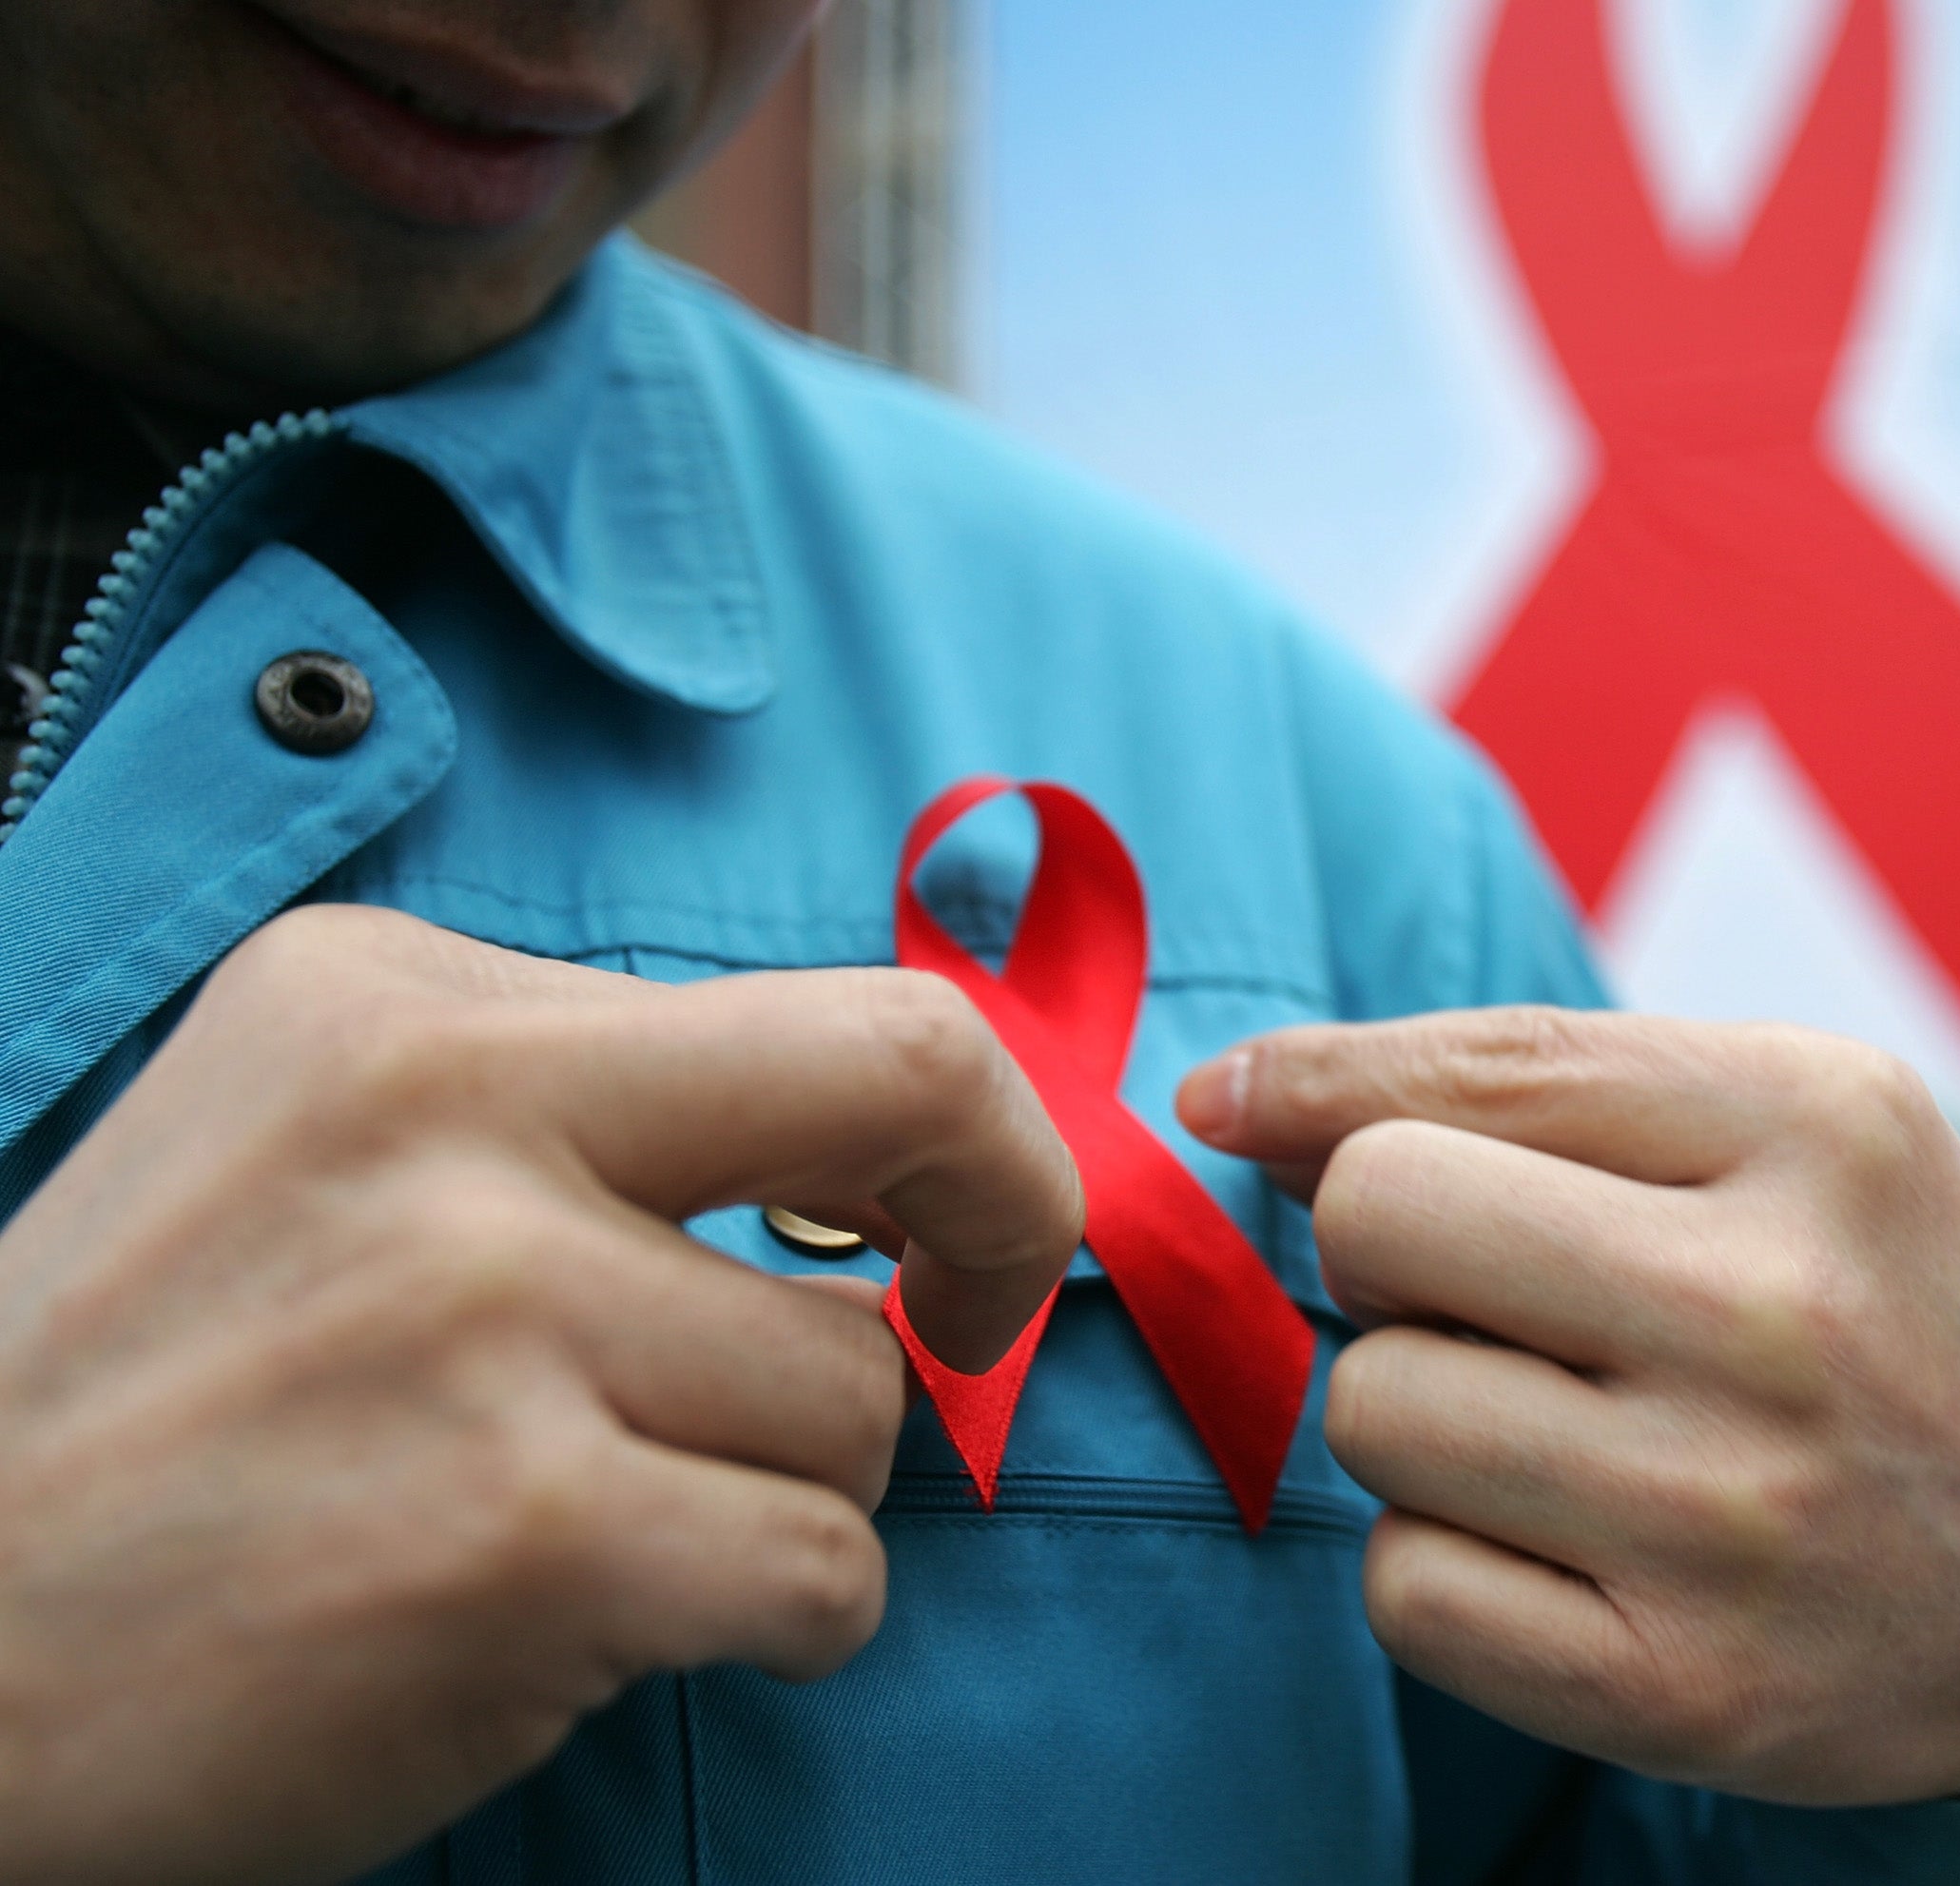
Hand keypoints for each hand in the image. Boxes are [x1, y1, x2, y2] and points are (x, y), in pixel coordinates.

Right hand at [0, 906, 1079, 1885]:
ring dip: (784, 1493)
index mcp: (400, 1005)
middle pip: (915, 1084)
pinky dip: (769, 1623)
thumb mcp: (319, 1166)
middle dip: (1017, 1214)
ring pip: (857, 1399)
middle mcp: (445, 1113)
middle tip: (976, 1320)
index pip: (828, 1011)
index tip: (927, 1232)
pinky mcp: (520, 1532)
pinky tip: (592, 1624)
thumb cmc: (146, 1430)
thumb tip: (882, 1171)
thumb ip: (581, 1130)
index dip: (941, 1136)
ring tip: (595, 1526)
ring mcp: (484, 1317)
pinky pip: (822, 1569)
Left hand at [1177, 1008, 1959, 1806]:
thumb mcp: (1803, 1129)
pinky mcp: (1685, 1694)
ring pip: (1370, 1410)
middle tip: (1490, 1296)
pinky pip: (1402, 1587)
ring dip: (1421, 1411)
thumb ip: (1539, 1080)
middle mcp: (1782, 1312)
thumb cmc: (1899, 1316)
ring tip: (1560, 1425)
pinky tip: (1563, 1544)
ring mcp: (1732, 1516)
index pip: (1464, 1072)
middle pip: (1374, 1224)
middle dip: (1388, 1252)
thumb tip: (1230, 1104)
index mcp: (1822, 1126)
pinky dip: (1444, 1559)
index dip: (1310, 1088)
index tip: (1236, 1108)